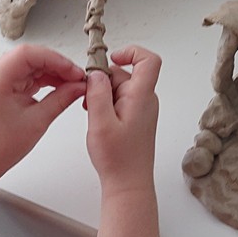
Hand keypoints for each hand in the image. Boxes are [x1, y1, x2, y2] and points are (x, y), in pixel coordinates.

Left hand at [0, 44, 85, 166]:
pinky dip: (48, 76)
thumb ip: (62, 99)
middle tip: (78, 79)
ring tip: (73, 84)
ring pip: (34, 62)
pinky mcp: (6, 79)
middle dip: (58, 65)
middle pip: (32, 56)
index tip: (74, 71)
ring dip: (55, 71)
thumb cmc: (1, 143)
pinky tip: (61, 85)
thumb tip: (80, 86)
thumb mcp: (38, 121)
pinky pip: (31, 70)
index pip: (28, 54)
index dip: (55, 59)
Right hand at [85, 46, 161, 194]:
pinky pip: (120, 99)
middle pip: (125, 73)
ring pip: (120, 87)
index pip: (149, 60)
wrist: (128, 183)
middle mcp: (145, 100)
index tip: (110, 58)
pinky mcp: (136, 117)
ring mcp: (142, 108)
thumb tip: (97, 72)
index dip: (131, 52)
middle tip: (88, 98)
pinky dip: (106, 103)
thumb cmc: (118, 159)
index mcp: (141, 97)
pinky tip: (97, 118)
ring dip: (102, 94)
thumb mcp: (100, 123)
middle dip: (103, 80)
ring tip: (92, 114)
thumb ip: (98, 94)